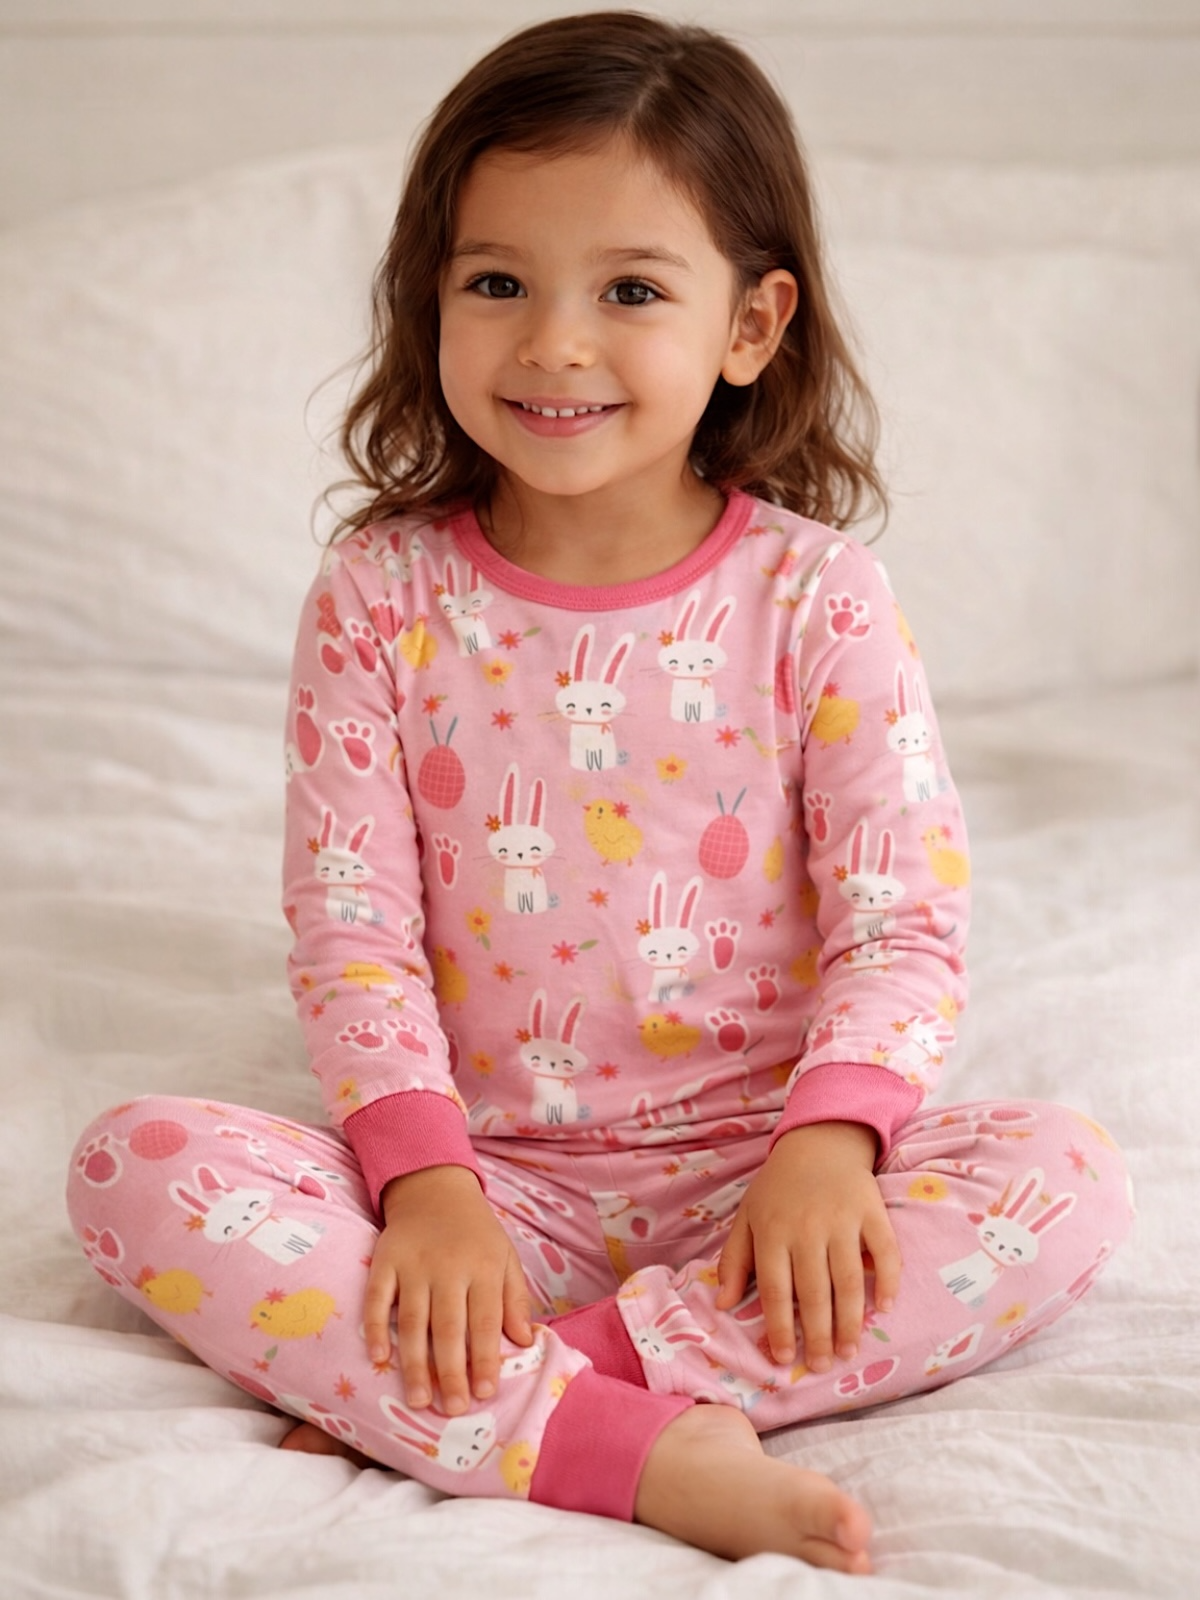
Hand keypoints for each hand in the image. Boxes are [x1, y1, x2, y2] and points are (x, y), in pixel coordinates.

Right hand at [364, 1164, 532, 1413]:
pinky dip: (375, 1328)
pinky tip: (377, 1359)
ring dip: (415, 1363)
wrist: (435, 1189)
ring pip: (413, 1320)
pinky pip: (377, 1298)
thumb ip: (514, 1299)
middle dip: (451, 1371)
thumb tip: (525, 1342)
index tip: (485, 1393)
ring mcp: (413, 1264)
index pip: (485, 1320)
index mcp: (483, 1267)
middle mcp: (448, 1267)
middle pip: (449, 1326)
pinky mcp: (384, 1261)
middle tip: (452, 1409)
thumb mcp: (505, 1258)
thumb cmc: (476, 1234)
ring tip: (418, 1400)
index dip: (485, 1358)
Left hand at [715, 1122, 900, 1370]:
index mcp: (773, 1232)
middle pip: (814, 1293)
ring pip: (848, 1280)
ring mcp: (842, 1220)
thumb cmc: (778, 1187)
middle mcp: (807, 1228)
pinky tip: (886, 1308)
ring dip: (850, 1321)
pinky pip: (885, 1252)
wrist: (818, 1143)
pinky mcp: (872, 1211)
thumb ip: (734, 1260)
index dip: (780, 1328)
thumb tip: (723, 1305)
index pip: (776, 1290)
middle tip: (822, 1366)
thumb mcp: (746, 1217)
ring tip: (848, 1351)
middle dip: (817, 1335)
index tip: (785, 1359)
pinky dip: (888, 1280)